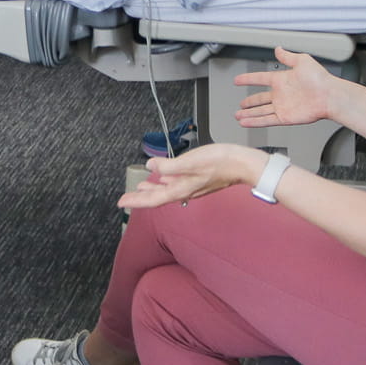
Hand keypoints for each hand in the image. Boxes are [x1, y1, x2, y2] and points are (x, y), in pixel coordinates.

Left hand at [117, 142, 263, 210]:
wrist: (244, 164)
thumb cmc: (221, 162)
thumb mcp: (190, 162)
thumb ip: (168, 166)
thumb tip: (151, 166)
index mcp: (181, 189)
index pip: (153, 199)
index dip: (136, 201)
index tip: (121, 202)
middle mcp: (186, 191)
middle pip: (158, 197)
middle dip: (141, 197)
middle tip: (126, 199)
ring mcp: (193, 186)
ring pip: (167, 190)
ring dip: (153, 189)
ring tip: (141, 188)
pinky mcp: (199, 179)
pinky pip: (177, 183)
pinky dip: (166, 181)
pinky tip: (165, 177)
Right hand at [234, 47, 336, 127]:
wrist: (329, 96)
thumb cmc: (320, 79)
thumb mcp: (302, 61)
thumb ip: (287, 56)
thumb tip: (279, 49)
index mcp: (282, 80)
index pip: (261, 78)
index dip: (249, 79)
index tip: (239, 80)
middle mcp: (281, 94)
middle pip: (260, 99)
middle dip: (249, 102)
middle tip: (241, 104)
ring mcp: (282, 107)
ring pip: (261, 111)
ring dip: (249, 114)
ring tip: (238, 115)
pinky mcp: (285, 117)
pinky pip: (266, 120)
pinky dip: (255, 122)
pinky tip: (246, 122)